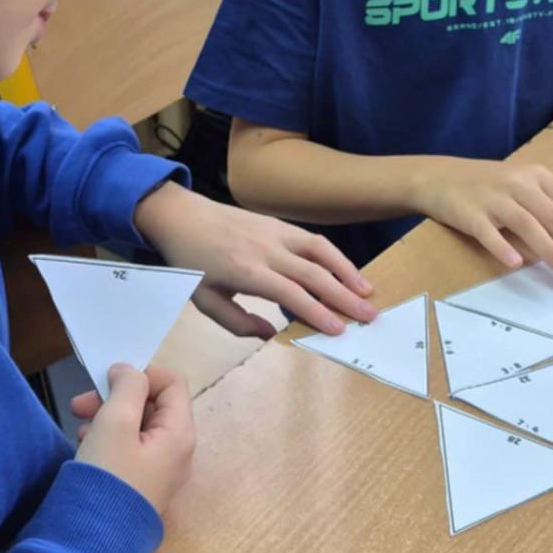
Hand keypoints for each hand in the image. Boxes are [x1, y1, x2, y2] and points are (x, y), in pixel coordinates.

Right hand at [73, 364, 194, 515]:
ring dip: (108, 416)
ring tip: (80, 426)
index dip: (142, 374)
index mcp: (179, 434)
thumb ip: (127, 387)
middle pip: (153, 404)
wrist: (94, 542)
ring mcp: (160, 470)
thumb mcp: (116, 422)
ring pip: (137, 426)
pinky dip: (108, 438)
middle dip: (117, 397)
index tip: (108, 380)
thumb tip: (129, 371)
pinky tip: (86, 444)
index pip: (173, 383)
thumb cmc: (108, 476)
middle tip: (80, 403)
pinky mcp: (141, 484)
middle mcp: (177, 451)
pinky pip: (130, 448)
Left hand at [132, 183, 374, 336]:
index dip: (317, 313)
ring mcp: (275, 232)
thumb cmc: (191, 263)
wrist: (182, 217)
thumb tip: (273, 335)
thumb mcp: (205, 301)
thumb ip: (238, 322)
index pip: (291, 294)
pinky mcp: (279, 224)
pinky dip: (334, 256)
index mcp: (246, 271)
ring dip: (347, 271)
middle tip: (369, 315)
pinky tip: (346, 271)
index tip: (339, 330)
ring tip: (367, 291)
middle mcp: (266, 249)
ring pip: (320, 249)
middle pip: (313, 273)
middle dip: (344, 296)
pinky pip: (313, 240)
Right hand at [411, 158, 552, 280]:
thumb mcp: (533, 185)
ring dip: (550, 250)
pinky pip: (488, 232)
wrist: (439, 177)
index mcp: (538, 177)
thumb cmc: (492, 186)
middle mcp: (519, 183)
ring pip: (527, 224)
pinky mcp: (469, 213)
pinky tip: (516, 264)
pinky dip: (502, 247)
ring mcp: (493, 198)